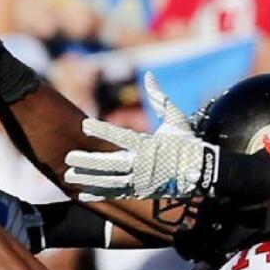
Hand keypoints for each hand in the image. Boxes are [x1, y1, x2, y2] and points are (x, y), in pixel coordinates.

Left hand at [64, 73, 218, 200]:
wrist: (202, 173)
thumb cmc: (187, 143)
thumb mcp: (176, 118)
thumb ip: (159, 98)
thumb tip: (149, 75)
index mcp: (149, 144)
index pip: (122, 136)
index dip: (102, 130)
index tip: (84, 125)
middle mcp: (143, 165)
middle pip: (111, 163)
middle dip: (88, 160)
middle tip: (68, 156)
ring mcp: (141, 181)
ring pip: (109, 181)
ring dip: (88, 178)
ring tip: (68, 175)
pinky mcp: (140, 192)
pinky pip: (116, 194)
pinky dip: (99, 195)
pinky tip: (82, 194)